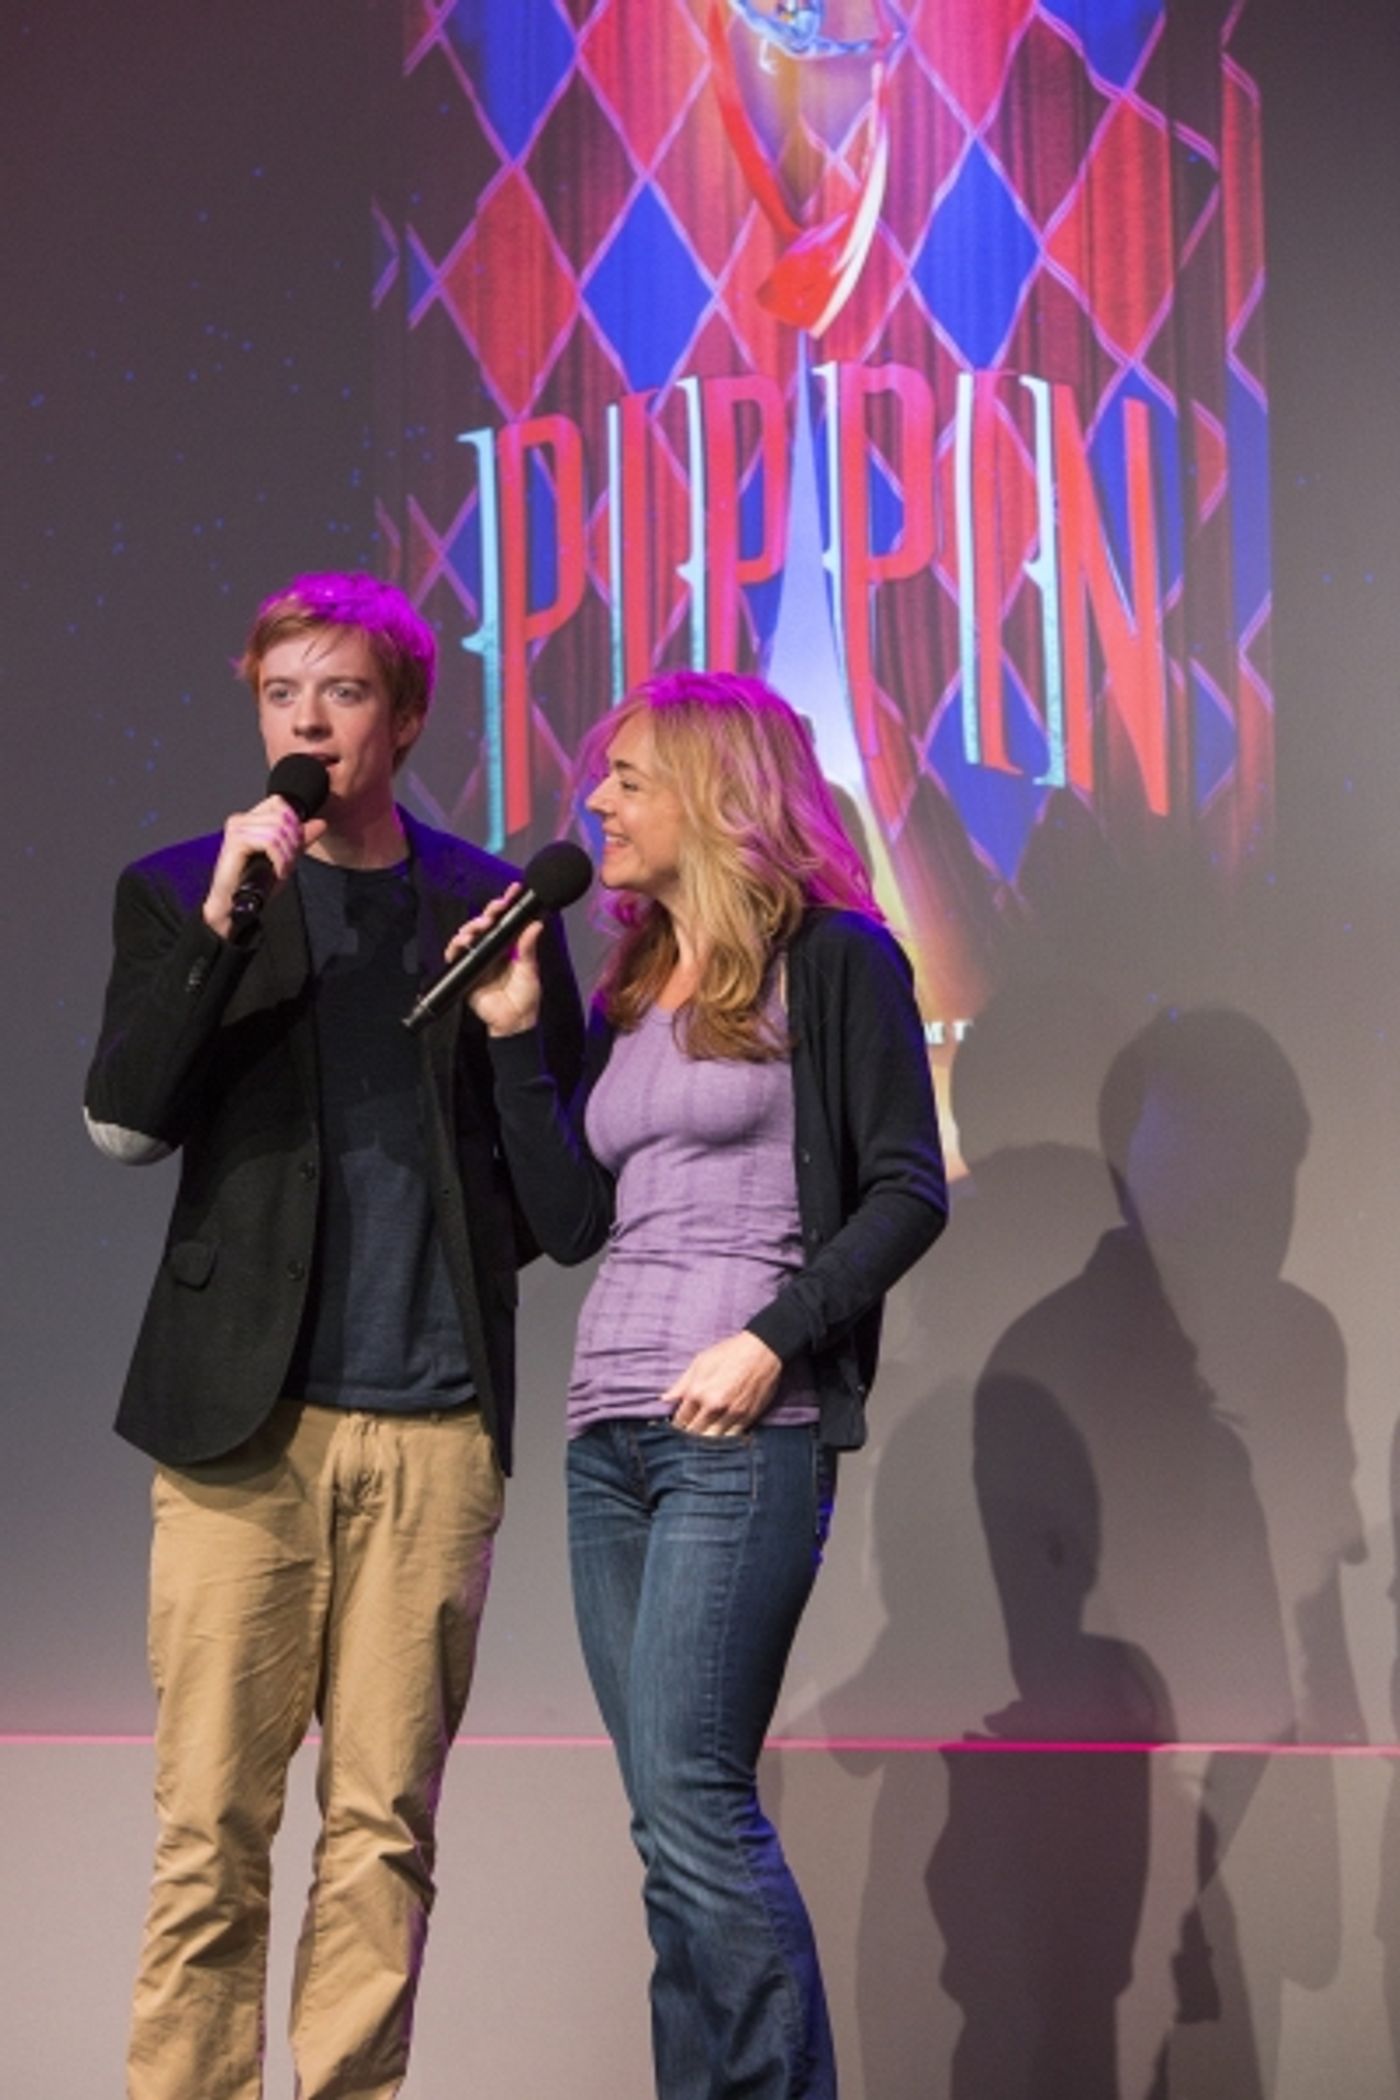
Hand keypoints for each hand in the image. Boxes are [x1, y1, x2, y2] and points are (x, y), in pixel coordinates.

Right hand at [203, 796, 326, 937]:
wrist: (234, 905)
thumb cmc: (253, 883)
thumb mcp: (285, 858)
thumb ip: (301, 839)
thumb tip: (320, 823)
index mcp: (251, 820)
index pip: (279, 802)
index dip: (294, 822)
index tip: (295, 845)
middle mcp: (241, 820)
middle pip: (282, 817)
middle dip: (294, 842)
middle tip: (289, 862)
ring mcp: (237, 829)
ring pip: (278, 830)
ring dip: (287, 854)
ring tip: (282, 869)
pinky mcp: (235, 842)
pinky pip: (270, 842)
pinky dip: (280, 859)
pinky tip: (277, 871)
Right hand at [448, 885, 543, 1035]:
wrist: (513, 1022)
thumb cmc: (525, 997)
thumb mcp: (529, 969)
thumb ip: (528, 947)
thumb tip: (537, 924)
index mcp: (509, 946)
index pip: (505, 921)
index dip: (506, 905)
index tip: (512, 891)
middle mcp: (492, 949)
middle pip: (485, 924)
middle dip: (488, 912)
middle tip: (497, 908)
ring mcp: (477, 959)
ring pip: (469, 935)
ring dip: (472, 927)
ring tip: (481, 926)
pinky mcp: (465, 971)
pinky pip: (455, 955)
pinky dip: (455, 946)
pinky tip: (463, 942)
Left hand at [664, 1331, 781, 1436]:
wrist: (762, 1350)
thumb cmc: (729, 1353)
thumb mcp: (700, 1362)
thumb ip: (681, 1384)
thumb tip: (664, 1400)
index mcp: (698, 1391)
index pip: (680, 1420)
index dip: (676, 1426)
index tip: (676, 1428)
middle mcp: (714, 1405)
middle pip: (694, 1433)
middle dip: (688, 1437)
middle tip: (687, 1437)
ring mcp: (732, 1414)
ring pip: (712, 1440)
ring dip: (704, 1443)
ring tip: (701, 1440)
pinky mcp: (747, 1418)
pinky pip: (731, 1438)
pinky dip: (723, 1442)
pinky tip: (719, 1438)